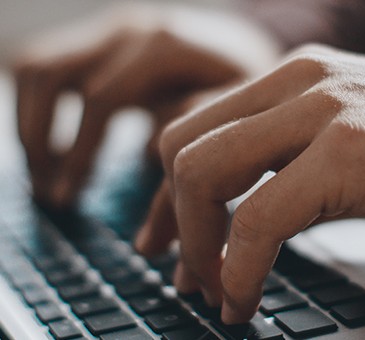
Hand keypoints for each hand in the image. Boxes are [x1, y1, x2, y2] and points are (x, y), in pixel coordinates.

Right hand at [14, 3, 279, 206]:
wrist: (248, 50)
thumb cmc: (252, 89)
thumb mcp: (240, 120)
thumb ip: (196, 158)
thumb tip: (150, 236)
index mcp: (165, 45)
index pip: (100, 101)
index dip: (80, 158)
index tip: (69, 201)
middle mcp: (132, 30)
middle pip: (52, 77)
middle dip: (43, 143)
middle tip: (53, 198)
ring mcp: (115, 31)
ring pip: (39, 69)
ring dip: (31, 126)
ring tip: (48, 181)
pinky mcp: (106, 42)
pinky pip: (48, 66)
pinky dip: (37, 108)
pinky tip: (55, 150)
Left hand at [136, 44, 364, 322]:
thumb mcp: (348, 142)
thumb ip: (290, 162)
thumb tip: (239, 210)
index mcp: (295, 79)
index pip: (197, 127)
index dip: (170, 192)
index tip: (167, 238)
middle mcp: (300, 83)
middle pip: (183, 147)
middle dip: (171, 218)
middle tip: (185, 272)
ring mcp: (325, 112)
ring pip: (204, 173)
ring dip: (196, 244)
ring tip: (211, 290)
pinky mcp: (350, 155)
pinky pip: (258, 218)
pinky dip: (238, 266)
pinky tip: (243, 297)